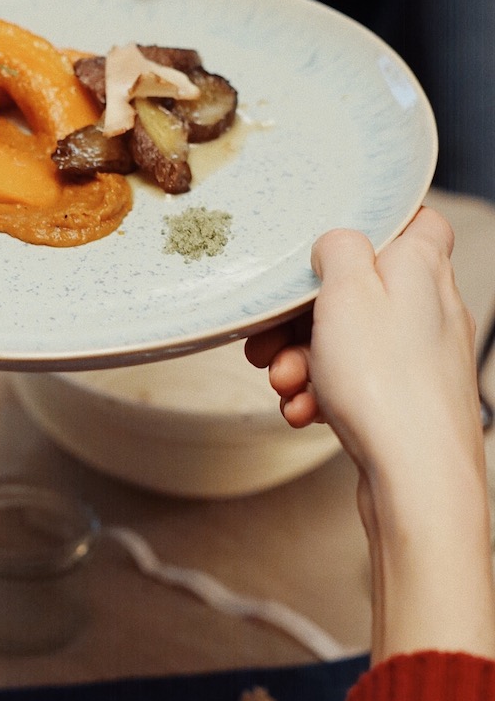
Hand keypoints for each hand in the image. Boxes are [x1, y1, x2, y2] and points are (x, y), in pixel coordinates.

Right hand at [245, 209, 494, 661]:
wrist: (418, 479)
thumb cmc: (389, 385)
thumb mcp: (347, 291)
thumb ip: (339, 249)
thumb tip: (338, 240)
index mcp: (422, 267)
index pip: (413, 221)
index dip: (367, 229)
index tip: (323, 248)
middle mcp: (430, 308)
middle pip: (359, 290)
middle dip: (302, 314)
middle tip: (270, 336)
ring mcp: (421, 359)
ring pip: (350, 341)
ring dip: (304, 359)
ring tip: (284, 382)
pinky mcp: (409, 401)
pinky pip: (356, 383)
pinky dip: (324, 392)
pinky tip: (304, 410)